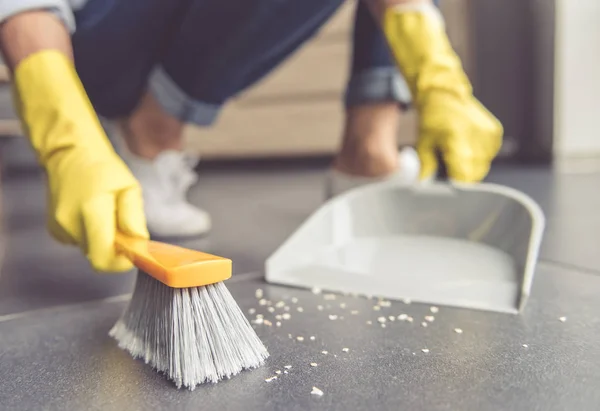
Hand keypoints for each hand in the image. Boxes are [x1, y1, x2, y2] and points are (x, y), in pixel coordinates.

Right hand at [11, 50, 147, 271]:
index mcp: (91, 209)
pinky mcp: (55, 231)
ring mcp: (59, 228)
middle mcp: (70, 222)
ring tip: (107, 215)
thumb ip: (134, 216)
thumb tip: (139, 242)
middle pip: (99, 256)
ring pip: (90, 250)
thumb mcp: (129, 187)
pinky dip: (92, 236)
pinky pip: (81, 243)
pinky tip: (92, 216)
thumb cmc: (102, 169)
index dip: (122, 262)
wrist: (69, 155)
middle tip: (125, 228)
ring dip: (104, 240)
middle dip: (117, 249)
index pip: (104, 257)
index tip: (135, 252)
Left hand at [417, 93, 502, 182]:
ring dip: (470, 165)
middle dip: (461, 173)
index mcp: (459, 142)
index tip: (447, 180)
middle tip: (448, 160)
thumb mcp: (423, 143)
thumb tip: (422, 184)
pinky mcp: (496, 133)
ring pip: (483, 166)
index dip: (455, 183)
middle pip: (475, 175)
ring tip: (456, 149)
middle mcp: (478, 139)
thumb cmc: (432, 118)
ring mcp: (490, 136)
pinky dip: (479, 155)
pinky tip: (466, 143)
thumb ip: (426, 167)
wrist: (445, 93)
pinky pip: (489, 156)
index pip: (465, 178)